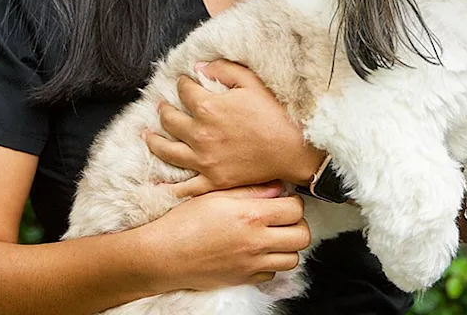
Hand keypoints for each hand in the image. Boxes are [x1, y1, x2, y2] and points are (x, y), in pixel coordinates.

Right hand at [142, 182, 310, 290]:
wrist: (164, 255)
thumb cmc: (185, 221)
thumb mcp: (216, 194)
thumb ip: (250, 190)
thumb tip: (277, 187)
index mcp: (250, 215)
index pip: (295, 209)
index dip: (293, 201)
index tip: (283, 198)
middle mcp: (256, 242)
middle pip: (301, 236)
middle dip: (297, 224)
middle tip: (283, 216)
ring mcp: (252, 264)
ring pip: (293, 259)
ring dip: (287, 245)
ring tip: (273, 234)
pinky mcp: (244, 280)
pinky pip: (273, 274)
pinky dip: (271, 263)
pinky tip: (257, 250)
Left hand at [146, 59, 324, 196]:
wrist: (293, 149)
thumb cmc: (274, 113)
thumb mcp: (251, 82)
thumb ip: (223, 70)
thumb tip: (199, 67)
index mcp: (208, 107)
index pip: (184, 91)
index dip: (183, 84)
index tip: (185, 82)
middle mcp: (200, 134)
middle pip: (170, 119)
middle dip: (164, 109)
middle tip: (162, 106)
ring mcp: (204, 160)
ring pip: (168, 151)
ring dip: (154, 141)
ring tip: (148, 135)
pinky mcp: (213, 180)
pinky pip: (185, 186)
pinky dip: (169, 185)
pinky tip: (158, 182)